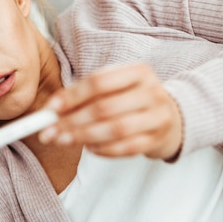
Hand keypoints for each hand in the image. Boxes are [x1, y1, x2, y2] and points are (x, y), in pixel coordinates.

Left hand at [39, 63, 183, 159]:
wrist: (172, 117)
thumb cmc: (133, 100)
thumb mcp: (116, 87)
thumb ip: (85, 94)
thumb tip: (51, 110)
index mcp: (139, 71)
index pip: (99, 81)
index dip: (72, 96)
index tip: (51, 109)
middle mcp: (151, 92)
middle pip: (105, 108)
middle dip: (72, 121)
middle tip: (50, 132)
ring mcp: (158, 117)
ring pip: (116, 129)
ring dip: (84, 137)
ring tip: (63, 141)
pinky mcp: (157, 140)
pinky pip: (126, 148)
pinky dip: (104, 150)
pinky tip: (89, 148)